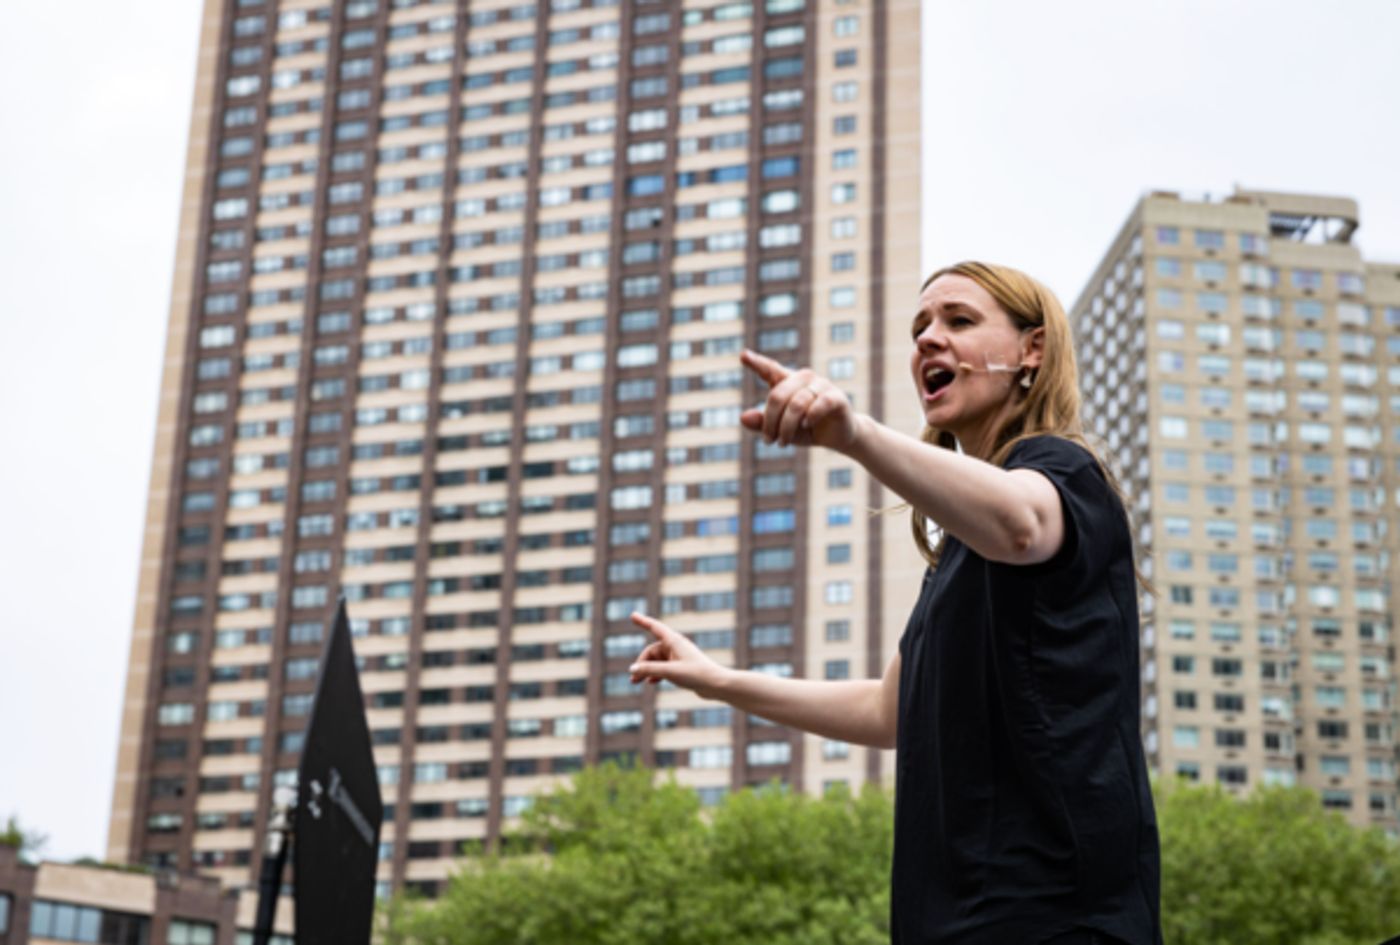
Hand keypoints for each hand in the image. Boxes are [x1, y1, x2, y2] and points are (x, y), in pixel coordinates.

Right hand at [628, 612, 727, 698]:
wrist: (716, 685)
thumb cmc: (696, 674)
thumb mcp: (669, 672)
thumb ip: (649, 670)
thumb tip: (632, 669)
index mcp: (674, 641)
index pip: (654, 627)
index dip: (643, 621)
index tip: (633, 615)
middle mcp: (676, 647)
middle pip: (652, 651)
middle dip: (641, 664)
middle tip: (633, 679)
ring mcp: (679, 657)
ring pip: (657, 661)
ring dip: (646, 670)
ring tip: (636, 682)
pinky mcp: (682, 668)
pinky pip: (664, 668)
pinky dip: (656, 674)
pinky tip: (651, 683)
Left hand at [739, 349, 858, 450]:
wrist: (837, 437)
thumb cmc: (806, 429)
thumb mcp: (780, 429)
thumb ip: (762, 423)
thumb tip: (742, 418)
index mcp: (788, 381)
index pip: (770, 369)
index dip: (756, 362)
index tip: (743, 355)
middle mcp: (804, 378)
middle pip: (778, 395)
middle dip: (770, 421)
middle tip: (768, 441)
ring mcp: (821, 385)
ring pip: (796, 403)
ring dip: (787, 427)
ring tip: (783, 443)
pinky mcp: (836, 397)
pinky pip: (820, 403)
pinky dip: (810, 416)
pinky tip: (806, 425)